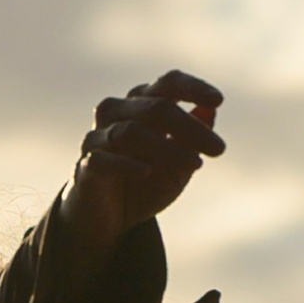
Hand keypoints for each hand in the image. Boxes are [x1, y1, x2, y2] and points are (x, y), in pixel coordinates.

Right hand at [67, 69, 225, 259]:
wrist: (111, 219)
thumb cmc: (147, 183)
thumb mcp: (180, 162)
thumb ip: (194, 135)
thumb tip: (211, 108)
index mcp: (142, 104)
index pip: (167, 83)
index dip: (192, 88)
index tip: (218, 100)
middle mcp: (117, 112)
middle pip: (155, 107)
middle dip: (189, 127)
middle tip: (218, 150)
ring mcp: (97, 138)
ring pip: (130, 131)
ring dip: (166, 147)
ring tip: (195, 165)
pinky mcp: (84, 166)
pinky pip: (102, 159)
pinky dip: (126, 164)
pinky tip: (146, 172)